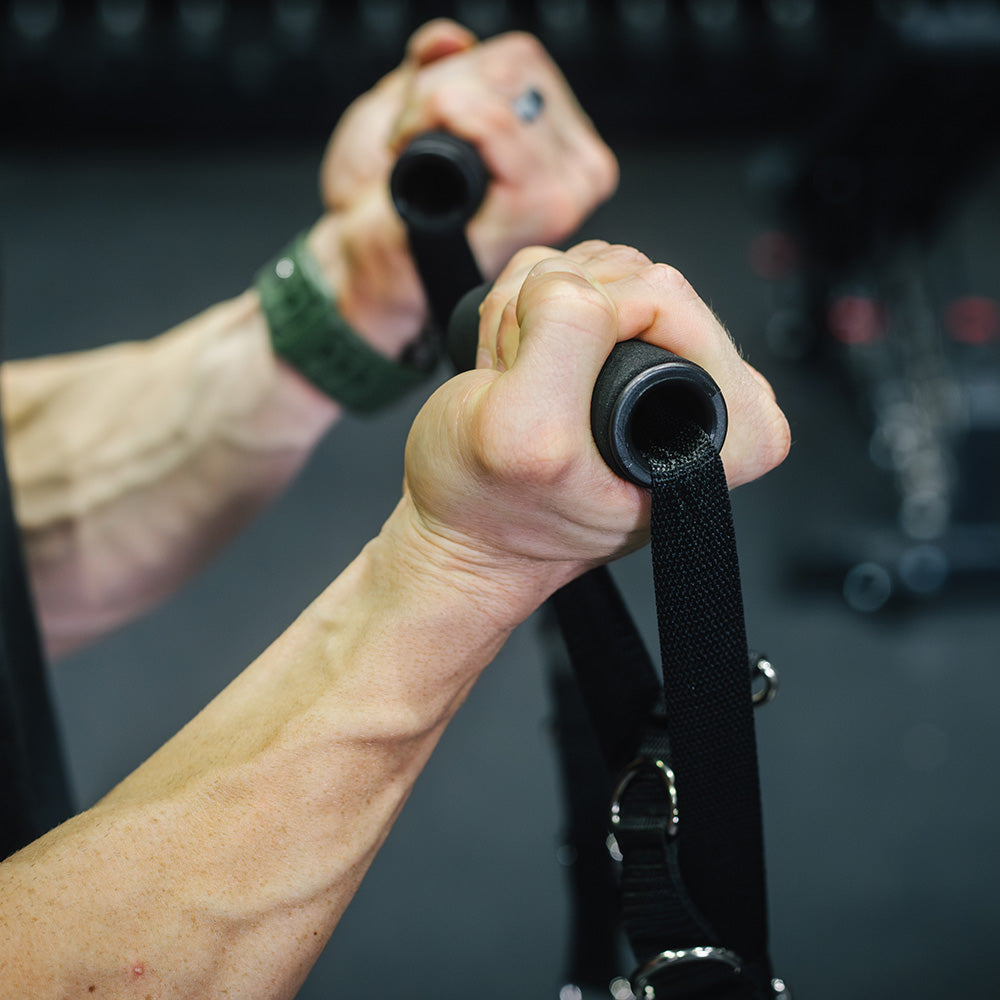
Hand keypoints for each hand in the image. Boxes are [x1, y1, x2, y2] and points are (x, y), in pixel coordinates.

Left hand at [309, 20, 617, 357]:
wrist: (365, 261)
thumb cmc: (388, 205)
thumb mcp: (409, 112)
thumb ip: (436, 67)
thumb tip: (451, 38)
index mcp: (560, 143)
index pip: (522, 60)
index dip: (457, 75)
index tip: (423, 120)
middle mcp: (578, 168)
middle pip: (514, 68)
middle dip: (441, 91)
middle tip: (413, 145)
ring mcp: (566, 190)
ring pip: (499, 92)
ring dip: (433, 110)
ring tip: (416, 159)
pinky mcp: (543, 207)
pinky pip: (492, 121)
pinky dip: (438, 124)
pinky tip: (419, 169)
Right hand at [396, 241, 789, 618]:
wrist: (462, 541)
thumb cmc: (488, 513)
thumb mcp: (518, 430)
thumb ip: (566, 335)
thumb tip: (577, 278)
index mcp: (724, 435)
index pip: (668, 299)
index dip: (590, 314)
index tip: (549, 371)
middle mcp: (706, 404)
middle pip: (634, 276)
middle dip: (557, 311)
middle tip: (525, 382)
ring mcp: (663, 379)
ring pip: (600, 273)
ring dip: (534, 313)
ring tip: (517, 383)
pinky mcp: (620, 363)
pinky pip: (574, 283)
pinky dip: (526, 313)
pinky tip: (517, 369)